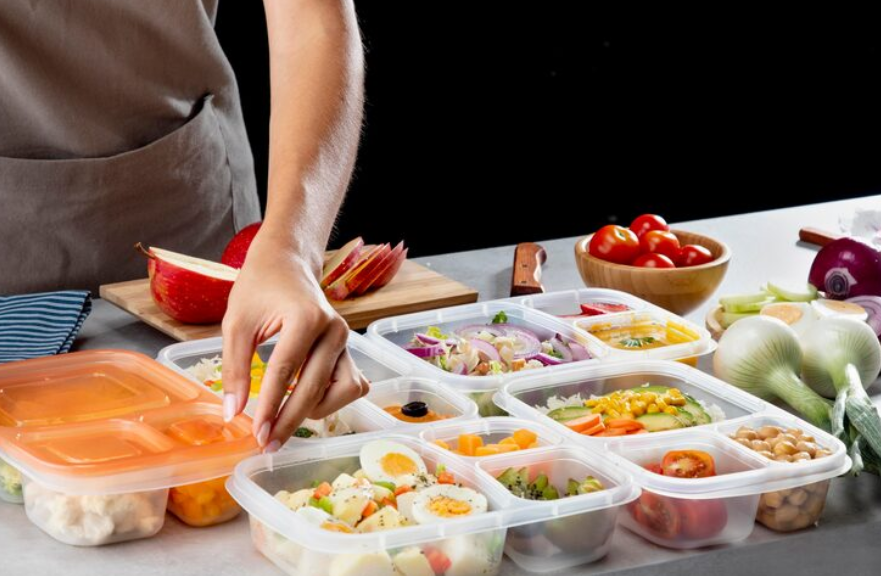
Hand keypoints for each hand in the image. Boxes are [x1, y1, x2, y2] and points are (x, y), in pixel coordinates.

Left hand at [220, 233, 368, 451]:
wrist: (286, 264)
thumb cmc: (259, 288)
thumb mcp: (236, 323)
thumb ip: (234, 369)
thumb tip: (233, 413)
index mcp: (306, 317)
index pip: (286, 372)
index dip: (270, 406)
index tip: (256, 433)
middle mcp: (334, 330)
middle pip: (314, 388)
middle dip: (289, 420)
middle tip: (266, 443)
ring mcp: (346, 341)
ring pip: (343, 391)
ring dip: (315, 409)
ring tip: (285, 415)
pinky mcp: (349, 351)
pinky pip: (351, 385)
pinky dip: (331, 399)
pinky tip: (306, 401)